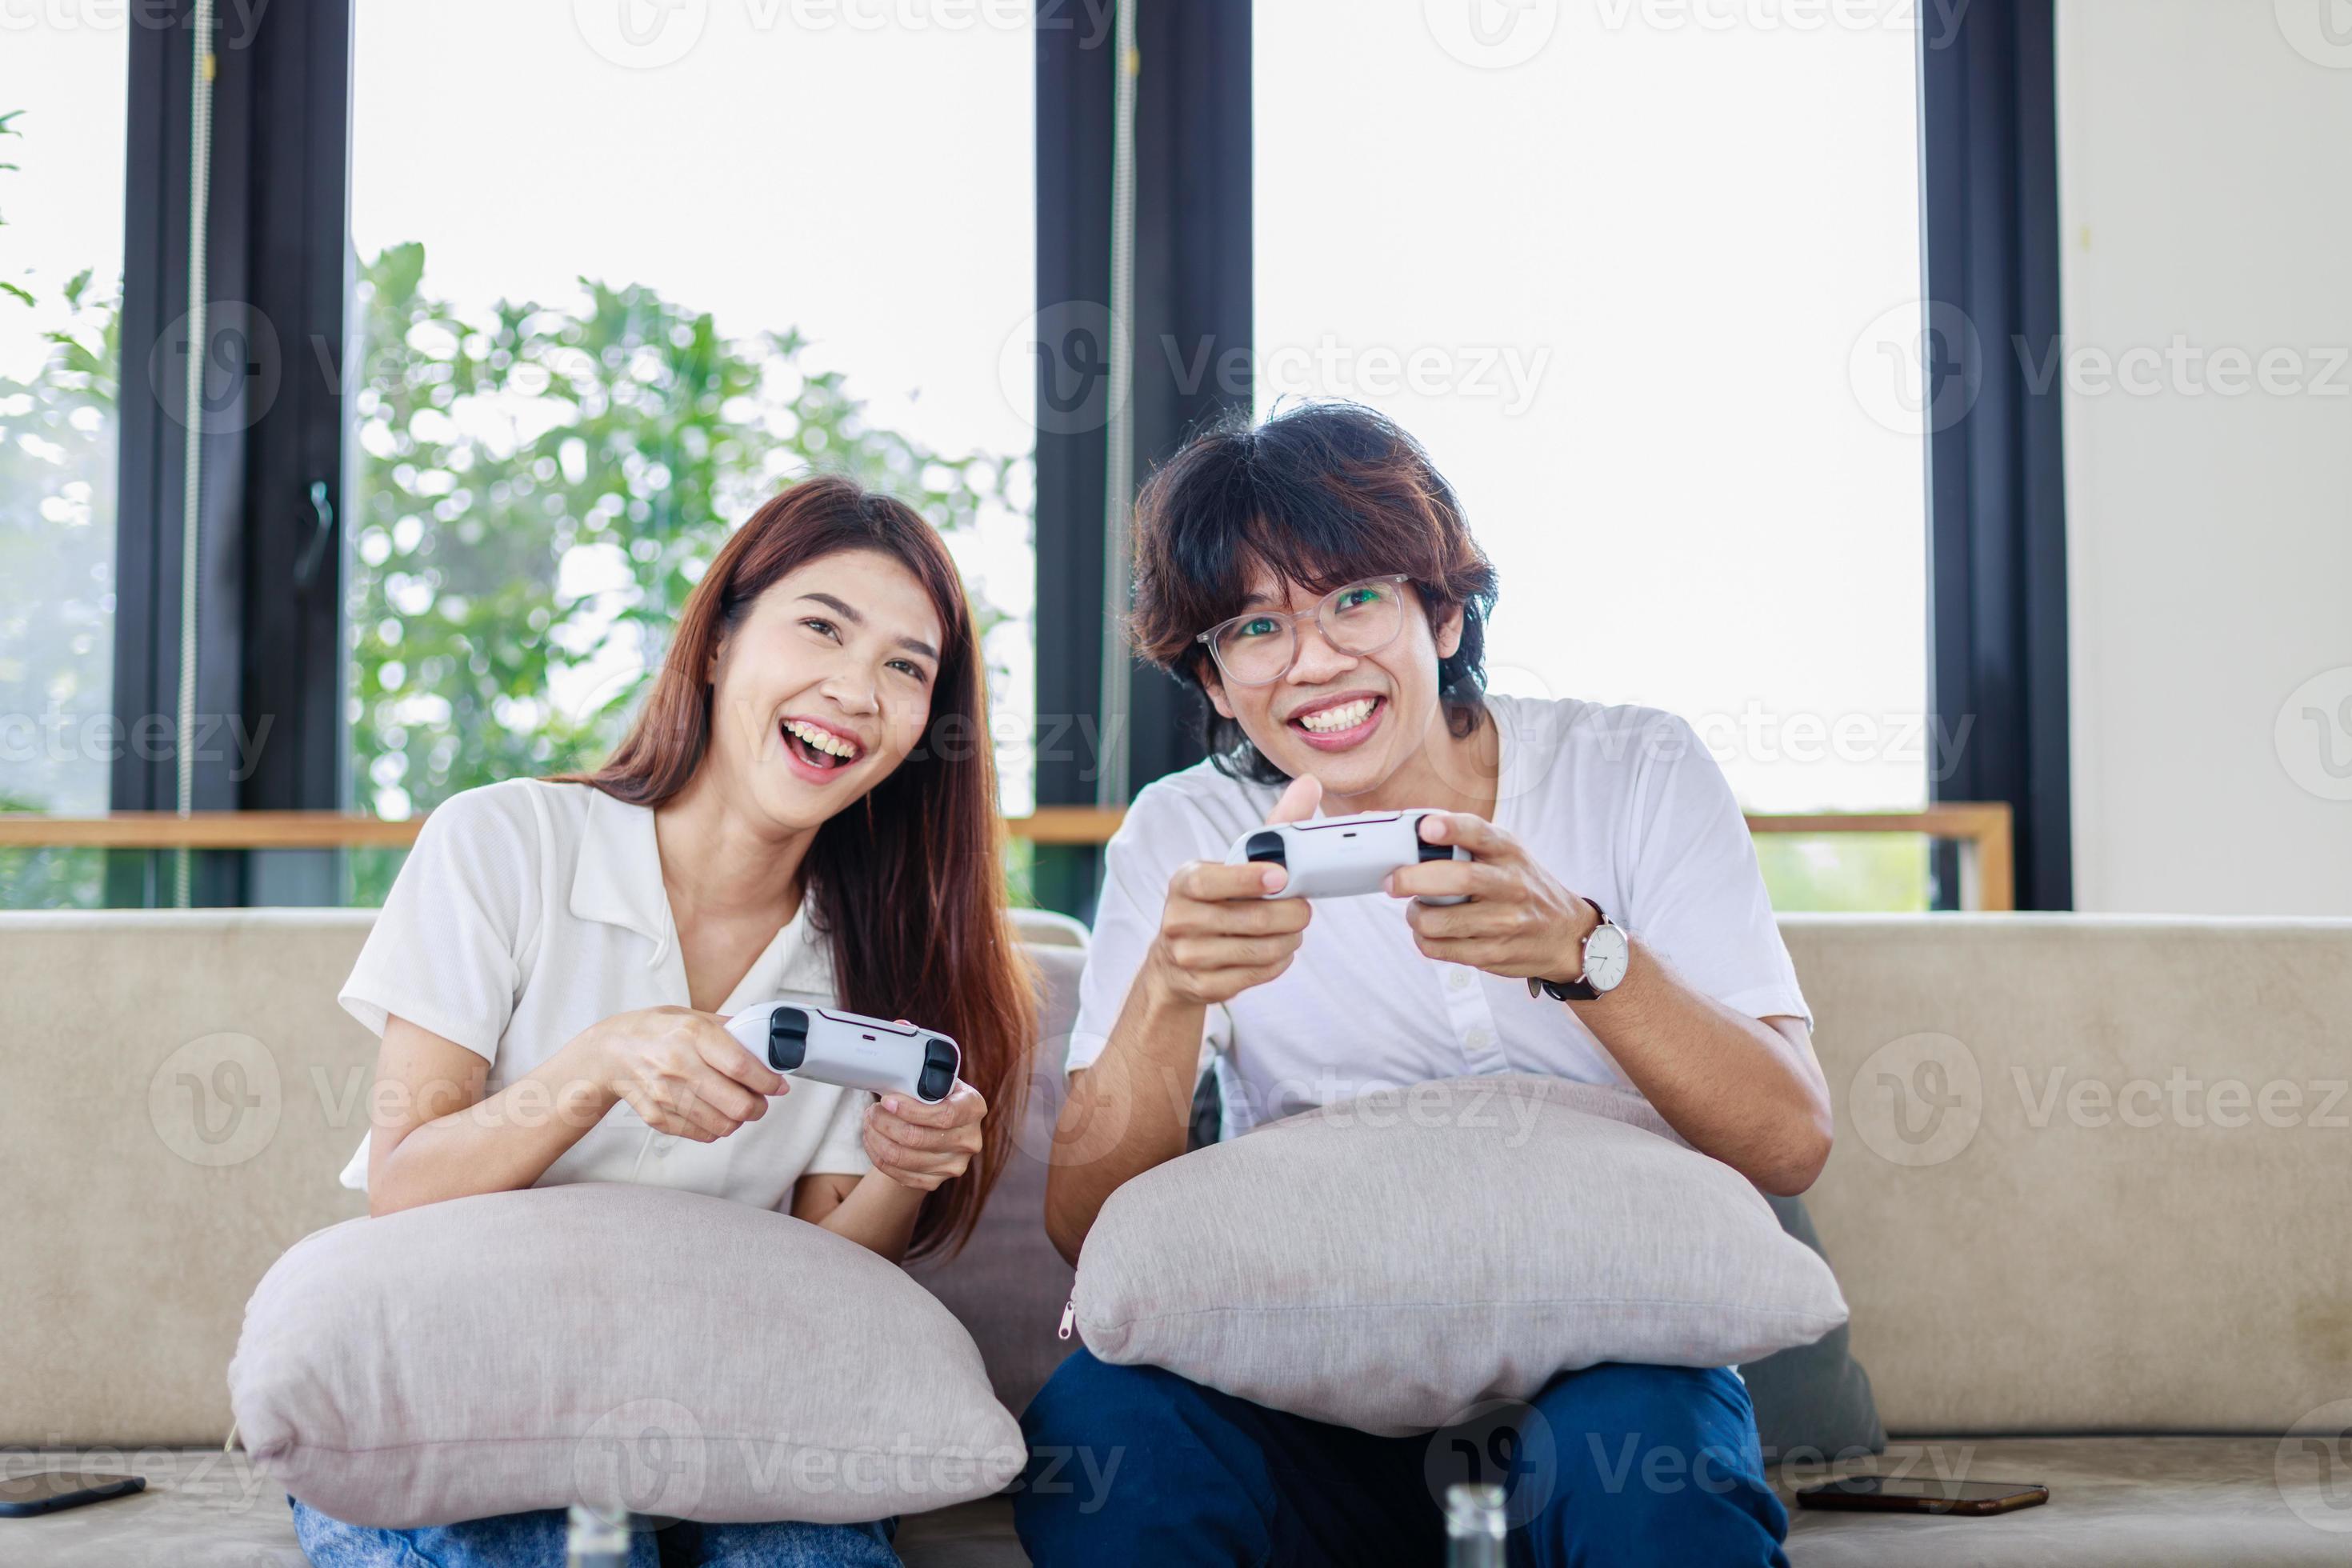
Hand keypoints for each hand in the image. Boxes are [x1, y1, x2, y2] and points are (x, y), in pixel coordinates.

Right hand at [576, 1006, 782, 1141]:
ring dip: (740, 1120)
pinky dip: (717, 1128)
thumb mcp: (692, 1015)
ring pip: (724, 1124)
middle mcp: (678, 1065)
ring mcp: (666, 1095)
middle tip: (761, 1100)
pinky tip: (715, 1113)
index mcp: (691, 1034)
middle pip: (736, 1104)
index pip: (741, 1066)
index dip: (768, 1081)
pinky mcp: (658, 1117)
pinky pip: (703, 1134)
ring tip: (739, 1107)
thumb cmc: (655, 1031)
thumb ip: (729, 1029)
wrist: (610, 1053)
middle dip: (759, 1106)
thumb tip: (765, 1043)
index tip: (779, 1086)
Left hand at [865, 1078, 987, 1191]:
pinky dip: (878, 1156)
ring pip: (904, 1158)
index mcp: (973, 1108)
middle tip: (873, 1111)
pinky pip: (899, 1173)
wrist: (941, 1127)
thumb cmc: (937, 1099)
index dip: (910, 1110)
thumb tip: (892, 1087)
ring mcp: (954, 1164)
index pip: (944, 1115)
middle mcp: (969, 1140)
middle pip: (919, 1138)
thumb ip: (923, 1084)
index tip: (887, 1101)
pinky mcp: (936, 1181)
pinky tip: (873, 1140)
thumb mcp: (938, 1084)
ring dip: (877, 1139)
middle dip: (886, 1123)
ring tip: (870, 1123)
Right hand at [1143, 774, 1321, 1007]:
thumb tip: (1310, 783)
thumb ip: (1273, 828)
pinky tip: (1276, 952)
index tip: (1282, 877)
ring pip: (1260, 950)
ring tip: (1292, 931)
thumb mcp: (1234, 865)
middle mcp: (1179, 920)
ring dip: (1289, 940)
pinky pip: (1257, 975)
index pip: (1212, 880)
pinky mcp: (1203, 987)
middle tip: (1304, 910)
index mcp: (1184, 882)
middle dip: (1291, 915)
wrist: (1175, 963)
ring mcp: (1188, 957)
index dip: (1249, 879)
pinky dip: (1277, 963)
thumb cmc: (1217, 902)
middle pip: (1251, 919)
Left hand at [1383, 811, 1600, 983]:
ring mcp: (1505, 922)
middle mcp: (1510, 885)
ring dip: (1416, 917)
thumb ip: (1467, 842)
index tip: (1426, 828)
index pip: (1480, 833)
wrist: (1566, 934)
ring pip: (1441, 921)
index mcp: (1509, 852)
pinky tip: (1430, 934)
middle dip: (1413, 879)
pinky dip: (1425, 941)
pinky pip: (1443, 949)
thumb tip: (1410, 831)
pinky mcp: (1494, 953)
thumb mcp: (1507, 855)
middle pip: (1457, 879)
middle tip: (1393, 882)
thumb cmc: (1522, 886)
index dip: (1451, 829)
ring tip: (1416, 911)